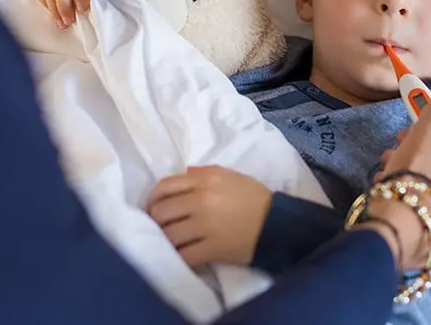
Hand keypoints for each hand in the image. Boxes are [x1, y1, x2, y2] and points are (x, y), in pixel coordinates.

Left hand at [147, 166, 272, 267]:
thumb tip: (182, 174)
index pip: (165, 186)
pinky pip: (184, 256)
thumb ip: (204, 172)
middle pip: (162, 211)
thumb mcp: (230, 175)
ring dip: (164, 240)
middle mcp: (202, 200)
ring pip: (169, 235)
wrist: (277, 223)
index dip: (153, 198)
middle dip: (155, 221)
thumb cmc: (253, 197)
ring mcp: (206, 226)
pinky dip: (176, 257)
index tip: (153, 207)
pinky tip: (178, 256)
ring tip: (167, 242)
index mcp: (205, 180)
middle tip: (159, 227)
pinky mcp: (213, 249)